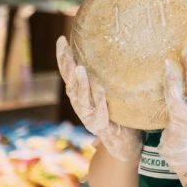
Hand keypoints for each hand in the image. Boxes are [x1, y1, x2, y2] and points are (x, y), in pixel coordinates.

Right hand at [55, 36, 141, 161]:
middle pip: (70, 84)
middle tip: (64, 47)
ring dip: (80, 84)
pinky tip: (103, 92)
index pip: (69, 74)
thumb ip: (109, 77)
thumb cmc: (120, 116)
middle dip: (66, 66)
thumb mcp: (113, 93)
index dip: (63, 58)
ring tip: (80, 68)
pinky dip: (100, 104)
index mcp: (82, 97)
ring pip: (81, 100)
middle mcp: (82, 107)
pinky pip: (100, 116)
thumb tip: (115, 48)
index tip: (61, 39)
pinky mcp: (102, 129)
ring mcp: (90, 119)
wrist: (124, 147)